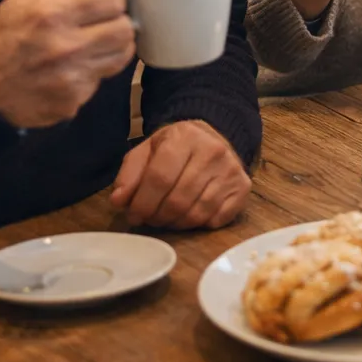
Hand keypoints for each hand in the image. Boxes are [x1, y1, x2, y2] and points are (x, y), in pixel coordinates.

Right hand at [0, 0, 135, 127]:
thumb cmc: (1, 36)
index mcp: (52, 15)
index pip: (113, 0)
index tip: (104, 0)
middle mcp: (65, 48)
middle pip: (125, 29)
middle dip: (118, 21)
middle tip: (103, 22)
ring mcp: (71, 79)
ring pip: (121, 56)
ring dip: (113, 46)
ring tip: (93, 42)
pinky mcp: (73, 102)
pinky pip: (101, 81)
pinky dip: (93, 71)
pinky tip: (73, 67)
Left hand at [110, 120, 249, 228]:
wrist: (212, 139)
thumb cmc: (175, 148)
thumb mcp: (147, 151)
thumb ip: (129, 174)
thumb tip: (119, 201)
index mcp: (185, 136)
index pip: (159, 178)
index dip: (142, 203)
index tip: (133, 215)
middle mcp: (213, 151)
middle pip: (178, 200)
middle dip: (157, 216)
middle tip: (149, 218)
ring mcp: (231, 170)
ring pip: (196, 213)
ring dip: (176, 223)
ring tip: (166, 217)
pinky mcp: (243, 188)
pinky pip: (216, 220)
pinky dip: (198, 225)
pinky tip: (188, 215)